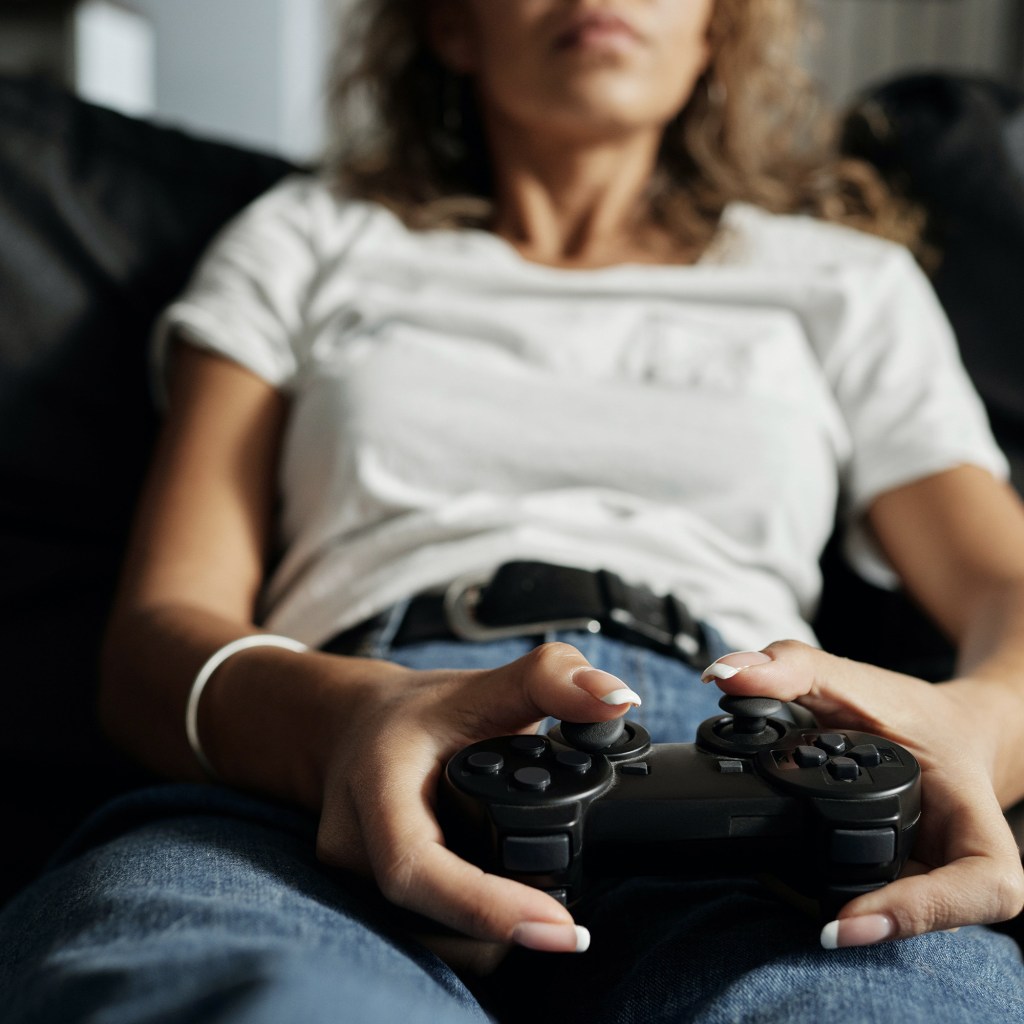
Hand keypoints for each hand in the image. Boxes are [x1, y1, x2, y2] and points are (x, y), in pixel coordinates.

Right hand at [312, 642, 640, 954]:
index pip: (415, 867)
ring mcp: (355, 880)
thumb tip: (618, 698)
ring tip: (543, 916)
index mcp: (376, 786)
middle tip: (570, 927)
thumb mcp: (485, 683)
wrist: (358, 729)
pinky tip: (508, 913)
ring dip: (489, 939)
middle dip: (503, 930)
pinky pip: (426, 935)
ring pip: (428, 940)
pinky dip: (472, 933)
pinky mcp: (371, 901)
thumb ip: (554, 680)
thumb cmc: (418, 710)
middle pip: (428, 919)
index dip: (484, 908)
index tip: (560, 927)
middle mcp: (354, 844)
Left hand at [702, 640, 1023, 946]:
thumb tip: (724, 674)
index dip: (921, 912)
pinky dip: (834, 896)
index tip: (852, 919)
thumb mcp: (856, 681)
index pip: (980, 886)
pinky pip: (872, 901)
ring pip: (898, 919)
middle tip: (814, 923)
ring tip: (796, 901)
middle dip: (872, 922)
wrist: (946, 734)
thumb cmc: (915, 715)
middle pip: (930, 916)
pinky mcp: (901, 885)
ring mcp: (929, 881)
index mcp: (973, 821)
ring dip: (852, 917)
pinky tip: (795, 888)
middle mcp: (956, 864)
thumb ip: (790, 668)